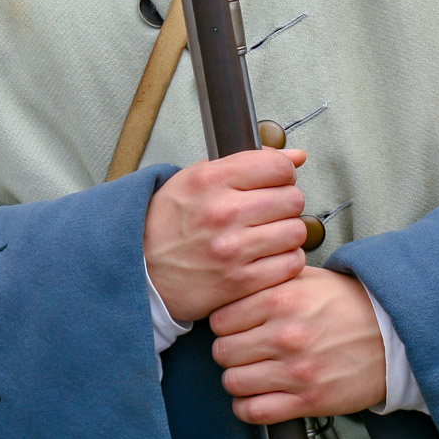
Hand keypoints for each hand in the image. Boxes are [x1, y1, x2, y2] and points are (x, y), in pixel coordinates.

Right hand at [143, 148, 309, 321]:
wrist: (143, 270)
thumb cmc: (169, 223)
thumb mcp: (195, 179)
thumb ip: (244, 163)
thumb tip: (296, 157)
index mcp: (209, 180)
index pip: (277, 166)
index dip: (282, 173)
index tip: (274, 182)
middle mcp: (222, 212)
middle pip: (292, 198)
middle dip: (285, 203)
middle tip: (269, 211)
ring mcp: (233, 249)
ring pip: (296, 231)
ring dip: (287, 233)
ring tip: (267, 235)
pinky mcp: (241, 280)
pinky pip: (290, 263)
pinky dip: (284, 260)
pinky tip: (266, 256)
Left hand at [211, 266, 386, 423]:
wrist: (392, 335)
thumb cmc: (346, 305)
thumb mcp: (304, 277)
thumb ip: (266, 279)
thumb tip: (232, 281)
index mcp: (280, 300)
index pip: (219, 319)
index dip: (223, 324)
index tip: (232, 328)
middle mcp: (285, 335)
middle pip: (222, 351)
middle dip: (228, 351)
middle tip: (240, 350)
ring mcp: (297, 370)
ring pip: (233, 382)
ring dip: (237, 379)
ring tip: (249, 372)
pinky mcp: (309, 400)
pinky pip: (256, 412)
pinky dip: (247, 407)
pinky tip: (256, 396)